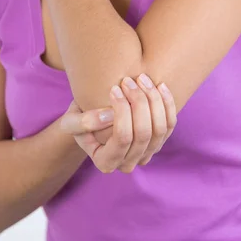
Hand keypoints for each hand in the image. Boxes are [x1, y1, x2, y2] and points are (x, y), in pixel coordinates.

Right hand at [61, 75, 176, 173]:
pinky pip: (170, 125)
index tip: (114, 87)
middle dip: (139, 103)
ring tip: (142, 78)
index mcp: (106, 163)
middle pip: (143, 134)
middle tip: (129, 80)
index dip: (122, 112)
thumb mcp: (70, 121)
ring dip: (153, 100)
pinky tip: (160, 85)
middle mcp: (128, 163)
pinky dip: (167, 104)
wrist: (93, 115)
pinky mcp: (158, 141)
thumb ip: (82, 122)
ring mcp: (146, 154)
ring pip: (160, 129)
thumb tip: (108, 116)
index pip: (122, 138)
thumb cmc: (79, 117)